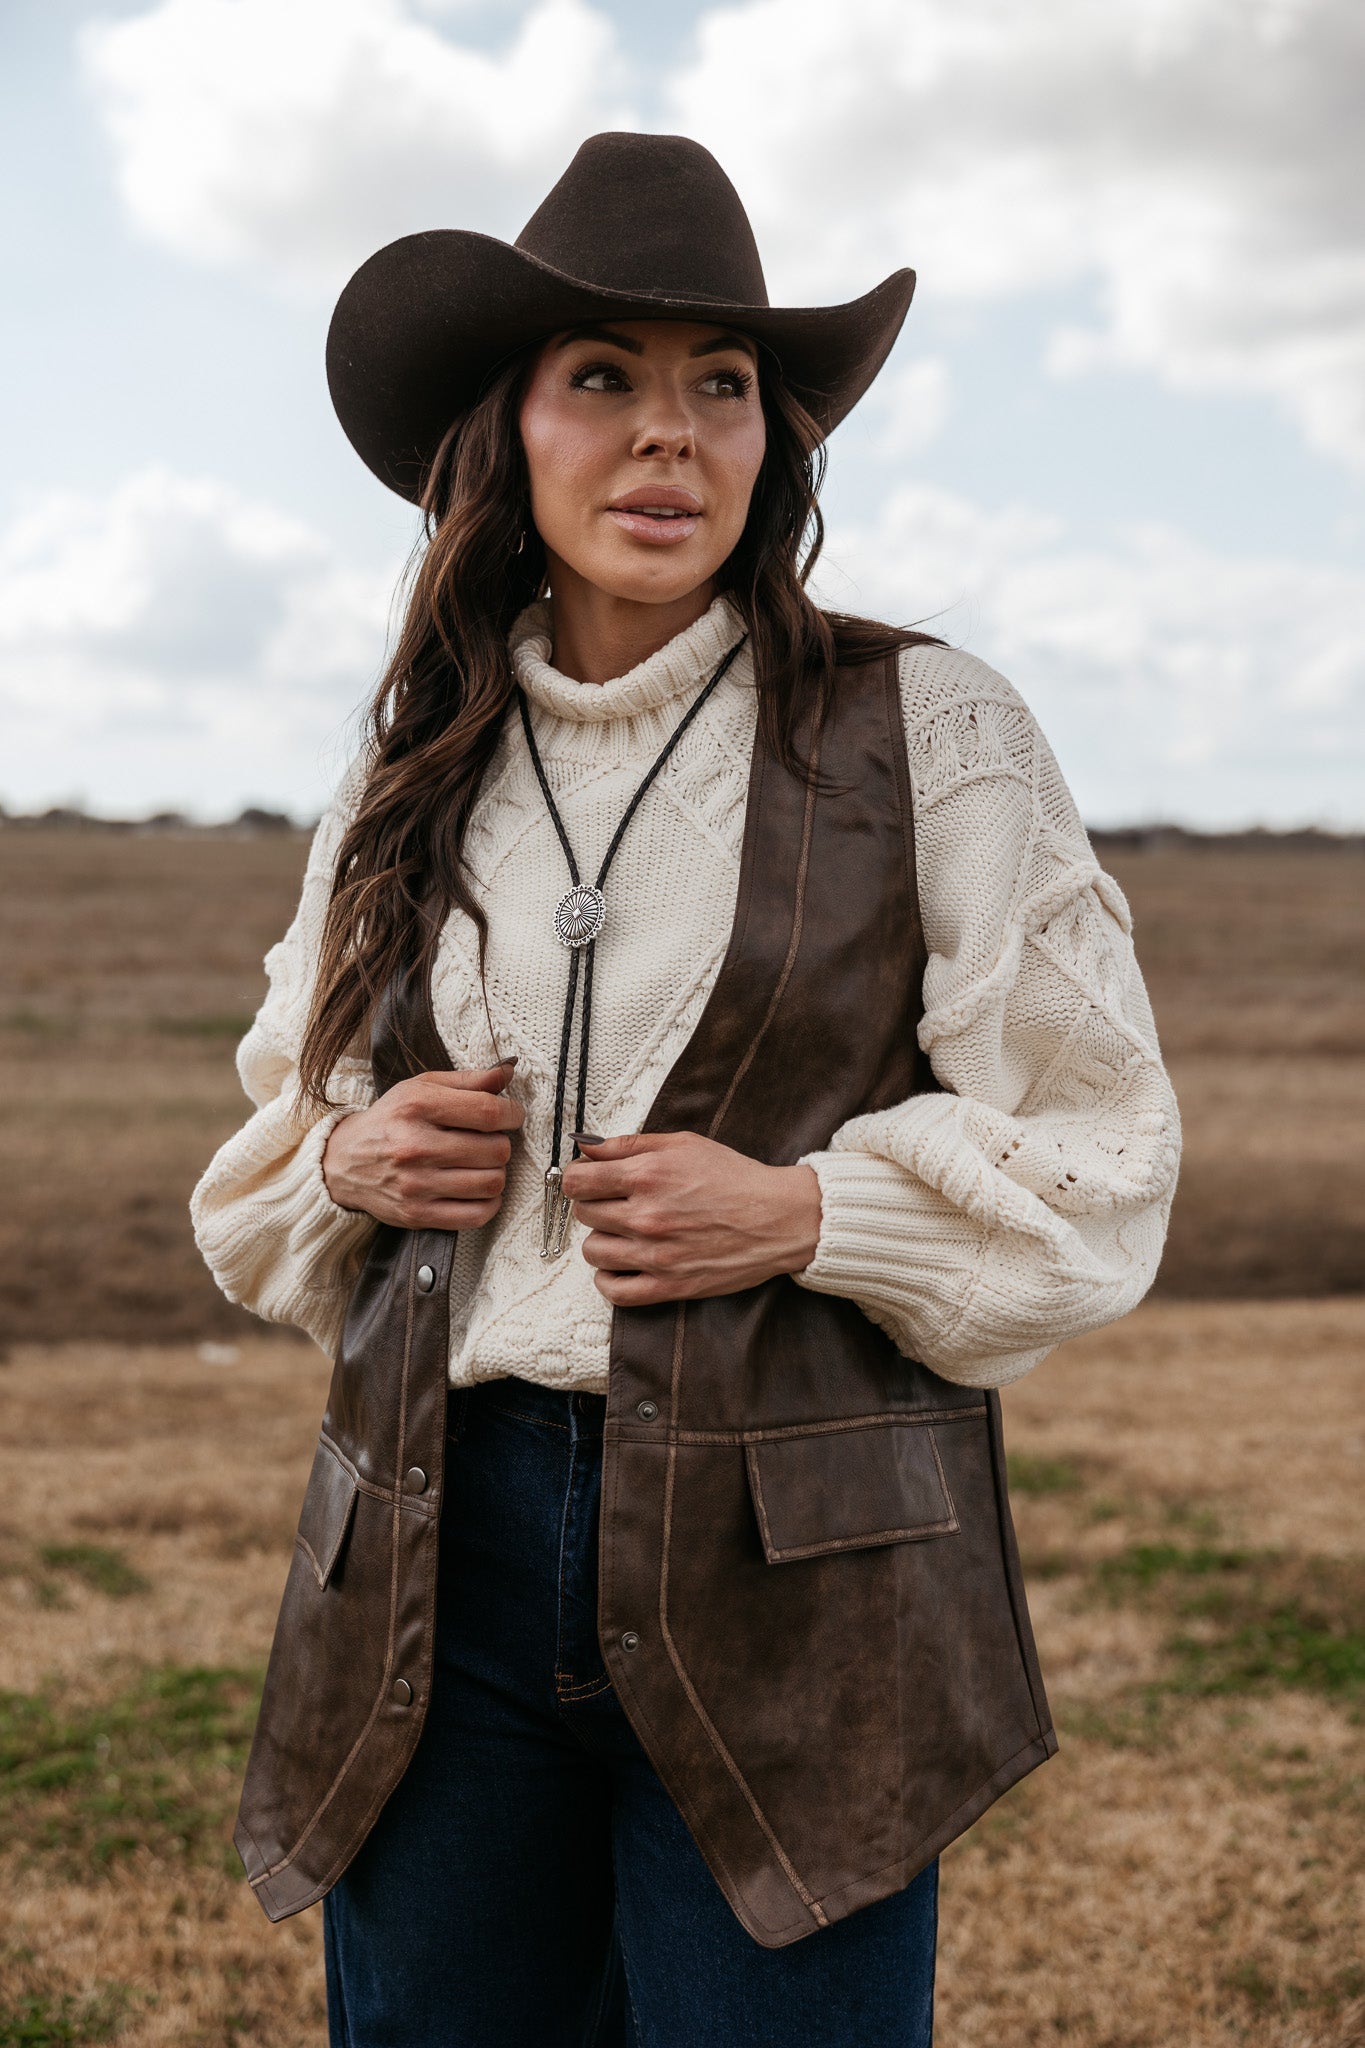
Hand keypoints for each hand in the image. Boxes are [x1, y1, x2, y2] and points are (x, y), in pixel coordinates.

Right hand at [321, 1061, 523, 1229]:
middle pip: (495, 1150)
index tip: (513, 1115)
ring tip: (482, 1164)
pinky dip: (488, 1203)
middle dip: (501, 1144)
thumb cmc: (390, 1120)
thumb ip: (468, 1080)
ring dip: (496, 1173)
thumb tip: (508, 1070)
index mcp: (418, 1107)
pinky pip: (476, 1215)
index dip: (513, 1114)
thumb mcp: (421, 1088)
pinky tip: (478, 1190)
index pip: (488, 1112)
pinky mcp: (417, 1214)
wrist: (343, 1162)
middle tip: (489, 1141)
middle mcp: (416, 1146)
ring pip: (491, 1183)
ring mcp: (416, 1184)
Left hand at [560, 1131, 821, 1306]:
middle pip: (583, 1214)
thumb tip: (585, 1146)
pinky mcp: (668, 1285)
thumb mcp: (683, 1144)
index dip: (578, 1178)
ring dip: (602, 1239)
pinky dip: (609, 1278)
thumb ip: (629, 1144)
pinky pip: (613, 1290)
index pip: (577, 1181)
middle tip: (617, 1202)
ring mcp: (655, 1255)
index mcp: (647, 1176)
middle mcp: (646, 1216)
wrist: (778, 1218)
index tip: (589, 1180)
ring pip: (592, 1251)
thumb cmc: (734, 1177)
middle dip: (594, 1204)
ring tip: (624, 1232)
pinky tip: (622, 1263)